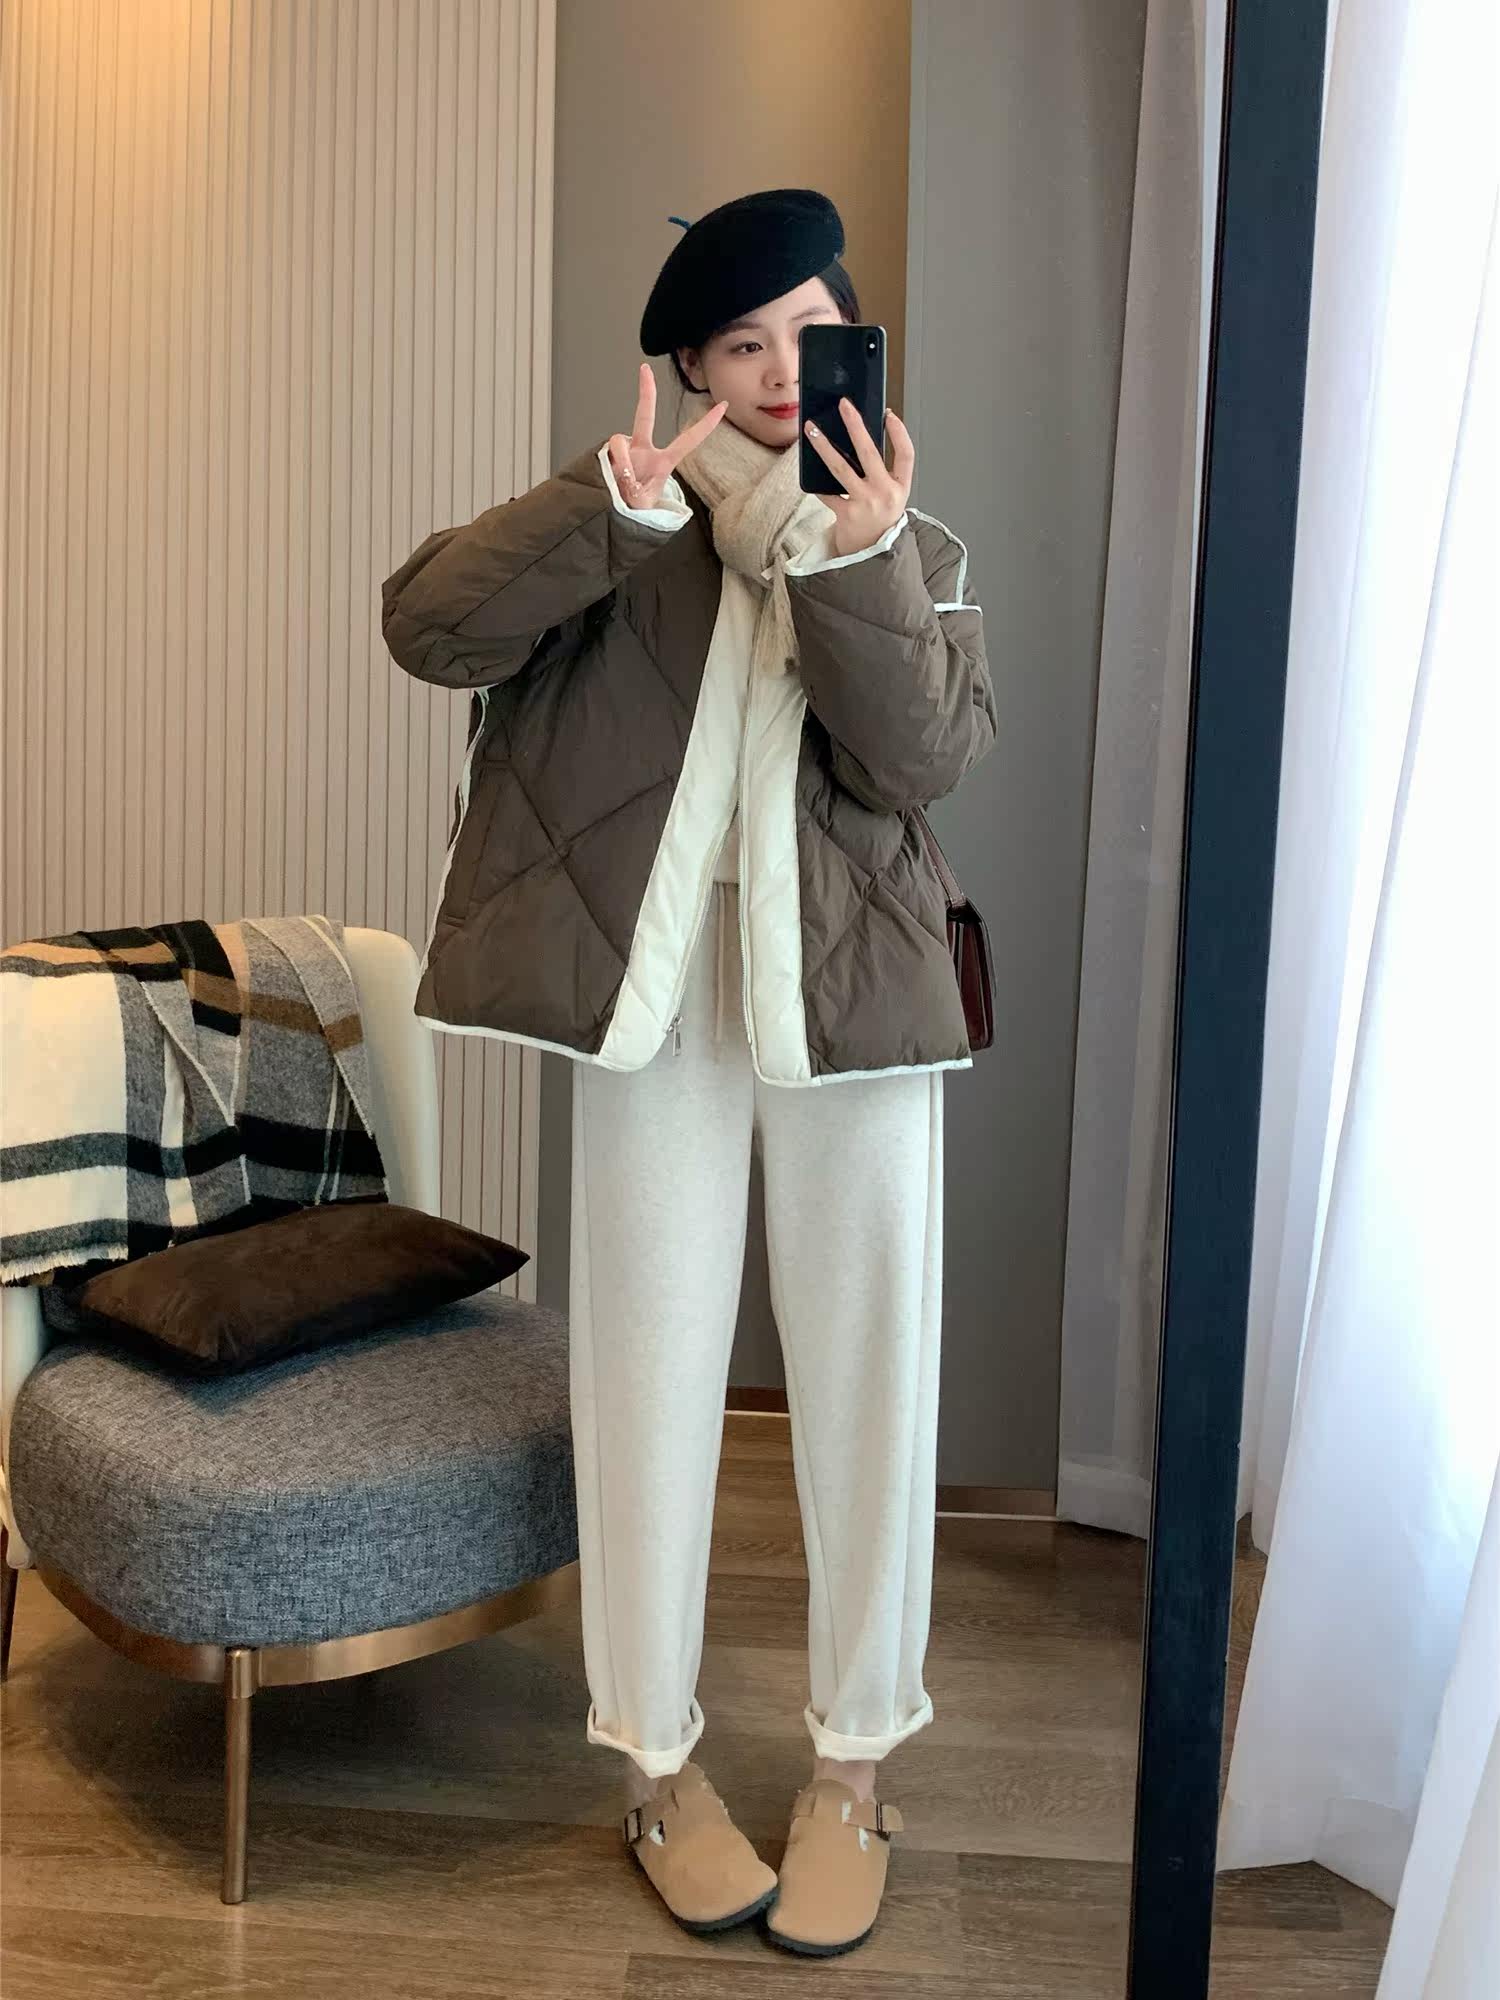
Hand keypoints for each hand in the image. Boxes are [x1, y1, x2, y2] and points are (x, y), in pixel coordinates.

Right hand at [607, 363, 726, 510]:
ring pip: (619, 443)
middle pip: (644, 416)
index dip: (706, 424)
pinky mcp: (606, 456)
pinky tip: (613, 482)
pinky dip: (611, 468)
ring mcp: (624, 452)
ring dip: (622, 464)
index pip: (688, 440)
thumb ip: (635, 487)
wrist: (617, 519)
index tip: (723, 406)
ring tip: (625, 486)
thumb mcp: (642, 504)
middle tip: (644, 369)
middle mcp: (643, 451)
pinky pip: (607, 454)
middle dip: (646, 392)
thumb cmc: (636, 511)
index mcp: (662, 462)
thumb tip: (625, 471)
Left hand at [803, 399, 914, 557]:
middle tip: (844, 405)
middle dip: (855, 425)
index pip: (905, 454)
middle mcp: (885, 493)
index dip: (899, 433)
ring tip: (812, 429)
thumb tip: (858, 439)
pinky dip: (816, 483)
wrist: (871, 555)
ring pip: (841, 468)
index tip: (888, 414)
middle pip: (869, 452)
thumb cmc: (879, 523)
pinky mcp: (846, 514)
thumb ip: (882, 473)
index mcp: (900, 487)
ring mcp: (865, 503)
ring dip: (824, 446)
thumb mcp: (891, 497)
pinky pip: (827, 492)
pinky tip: (807, 469)